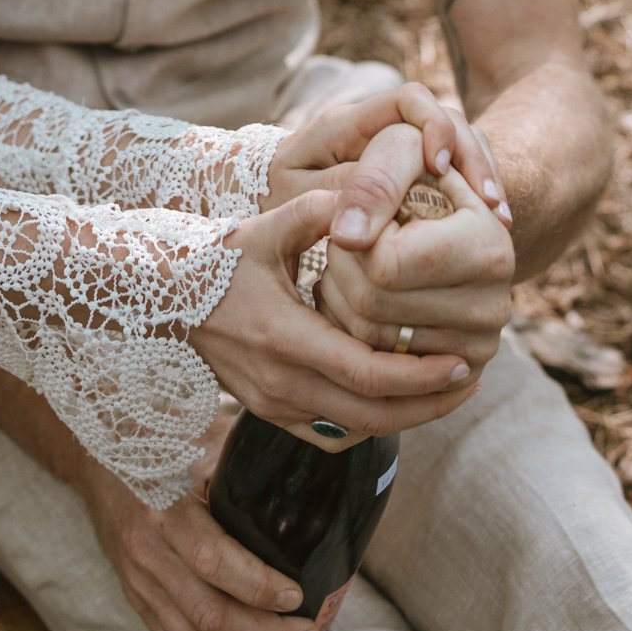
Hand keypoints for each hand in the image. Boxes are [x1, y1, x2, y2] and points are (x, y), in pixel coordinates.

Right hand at [79, 418, 329, 630]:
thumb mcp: (194, 438)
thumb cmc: (152, 442)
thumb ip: (238, 456)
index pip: (213, 560)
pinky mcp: (134, 594)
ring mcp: (136, 579)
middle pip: (207, 612)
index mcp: (163, 507)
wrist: (92, 456)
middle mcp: (146, 550)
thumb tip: (299, 460)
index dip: (258, 585)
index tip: (296, 593)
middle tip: (306, 629)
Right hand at [192, 189, 478, 450]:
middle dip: (428, 405)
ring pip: (355, 431)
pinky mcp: (269, 413)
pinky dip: (369, 424)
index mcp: (285, 339)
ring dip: (405, 418)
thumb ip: (312, 213)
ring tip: (443, 391)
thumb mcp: (262, 230)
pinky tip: (395, 399)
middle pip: (373, 417)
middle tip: (469, 380)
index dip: (421, 378)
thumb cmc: (217, 260)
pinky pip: (331, 434)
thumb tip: (362, 196)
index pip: (367, 376)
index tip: (461, 364)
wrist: (163, 300)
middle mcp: (280, 384)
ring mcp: (273, 405)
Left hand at [263, 83, 510, 232]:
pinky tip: (495, 227)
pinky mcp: (420, 181)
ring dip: (482, 178)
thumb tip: (376, 202)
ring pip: (460, 148)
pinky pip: (460, 178)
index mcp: (349, 124)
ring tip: (499, 219)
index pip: (406, 101)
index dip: (430, 125)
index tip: (436, 167)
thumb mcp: (295, 194)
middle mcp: (384, 132)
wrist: (273, 213)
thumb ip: (334, 190)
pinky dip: (478, 197)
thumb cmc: (276, 198)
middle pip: (445, 122)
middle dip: (470, 157)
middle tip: (487, 203)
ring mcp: (406, 156)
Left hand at [317, 160, 512, 378]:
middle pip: (372, 303)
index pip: (385, 262)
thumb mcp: (404, 152)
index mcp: (489, 249)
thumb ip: (376, 180)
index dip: (355, 235)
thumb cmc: (422, 176)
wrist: (455, 221)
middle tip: (343, 240)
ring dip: (340, 296)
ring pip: (366, 338)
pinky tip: (355, 296)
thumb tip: (347, 237)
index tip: (357, 214)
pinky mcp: (454, 374)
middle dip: (341, 266)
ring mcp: (477, 347)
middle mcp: (494, 306)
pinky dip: (350, 330)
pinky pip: (377, 365)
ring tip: (350, 263)